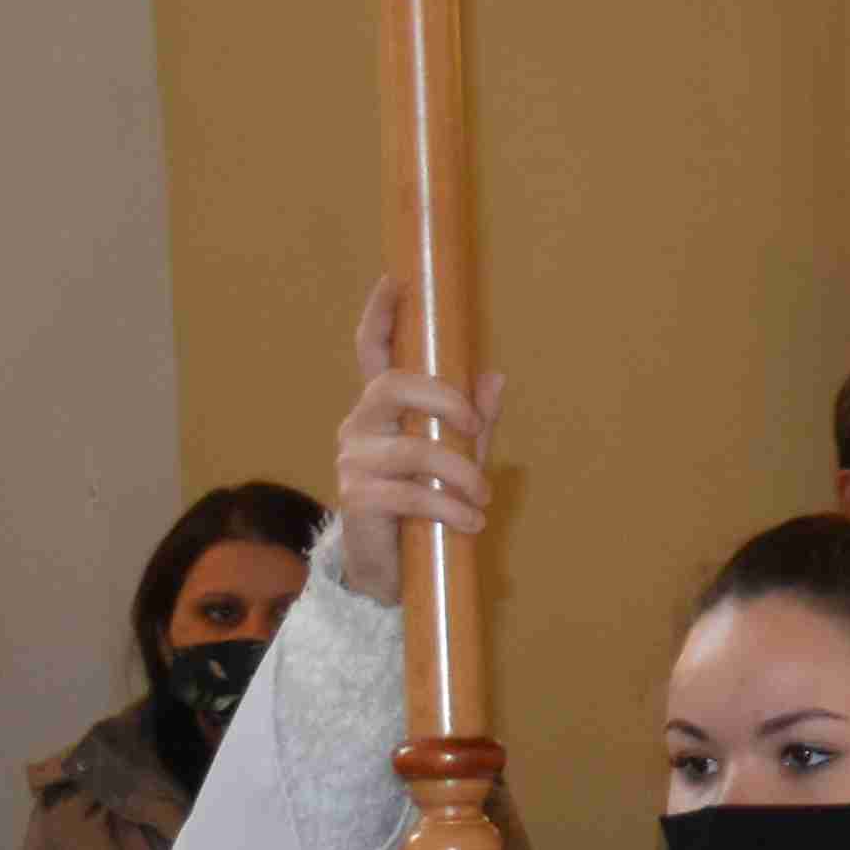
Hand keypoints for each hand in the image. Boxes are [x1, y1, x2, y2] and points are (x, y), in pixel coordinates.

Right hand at [331, 279, 505, 600]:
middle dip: (445, 399)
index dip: (382, 315)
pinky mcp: (357, 498)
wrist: (389, 569)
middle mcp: (359, 425)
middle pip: (393, 386)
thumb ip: (473, 421)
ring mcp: (353, 460)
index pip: (373, 350)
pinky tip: (471, 523)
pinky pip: (411, 494)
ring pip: (414, 448)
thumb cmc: (424, 504)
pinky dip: (450, 508)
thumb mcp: (458, 458)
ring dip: (462, 474)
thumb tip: (496, 376)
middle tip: (475, 426)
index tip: (397, 281)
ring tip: (483, 498)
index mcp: (383, 408)